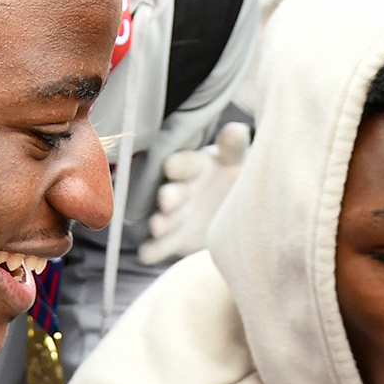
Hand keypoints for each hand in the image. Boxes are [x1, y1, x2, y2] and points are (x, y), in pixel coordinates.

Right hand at [136, 123, 247, 265]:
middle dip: (170, 196)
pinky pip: (161, 246)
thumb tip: (236, 129)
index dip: (180, 165)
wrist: (235, 209)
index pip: (187, 164)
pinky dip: (153, 250)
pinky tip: (146, 254)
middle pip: (173, 192)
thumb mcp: (237, 159)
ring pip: (164, 219)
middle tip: (167, 199)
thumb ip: (235, 146)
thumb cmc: (235, 176)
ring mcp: (176, 216)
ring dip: (159, 222)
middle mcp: (181, 190)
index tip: (171, 166)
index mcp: (196, 167)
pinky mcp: (175, 240)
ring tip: (157, 226)